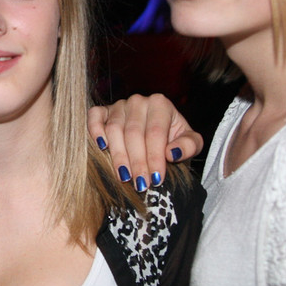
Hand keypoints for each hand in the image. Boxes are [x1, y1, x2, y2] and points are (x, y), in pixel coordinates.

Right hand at [88, 93, 202, 187]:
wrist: (159, 135)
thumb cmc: (174, 139)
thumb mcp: (190, 142)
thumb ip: (189, 146)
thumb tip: (172, 153)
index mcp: (160, 104)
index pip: (155, 133)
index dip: (155, 157)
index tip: (156, 179)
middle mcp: (138, 101)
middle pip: (134, 133)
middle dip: (137, 161)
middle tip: (141, 184)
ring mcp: (119, 105)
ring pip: (114, 130)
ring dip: (118, 155)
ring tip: (124, 176)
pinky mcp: (104, 111)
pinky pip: (95, 116)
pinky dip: (95, 130)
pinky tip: (102, 147)